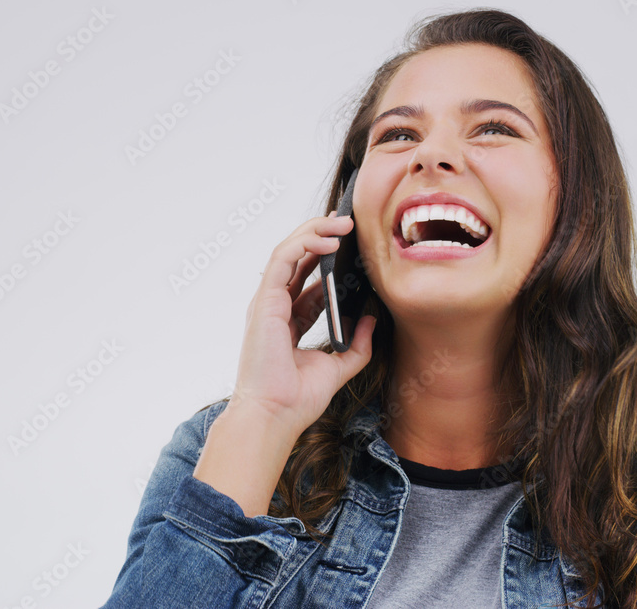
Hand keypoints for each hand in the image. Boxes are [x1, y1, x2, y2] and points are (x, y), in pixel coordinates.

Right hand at [230, 210, 375, 432]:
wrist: (276, 414)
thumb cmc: (298, 398)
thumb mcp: (338, 366)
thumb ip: (357, 344)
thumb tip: (371, 318)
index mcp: (289, 320)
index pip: (309, 279)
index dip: (330, 260)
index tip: (355, 246)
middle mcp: (276, 306)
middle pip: (297, 258)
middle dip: (322, 236)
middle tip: (350, 224)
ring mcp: (268, 302)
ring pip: (288, 250)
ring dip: (315, 231)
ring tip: (344, 223)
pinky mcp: (265, 301)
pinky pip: (283, 259)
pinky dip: (305, 244)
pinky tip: (330, 242)